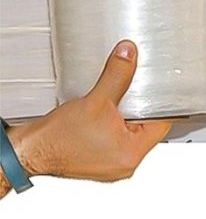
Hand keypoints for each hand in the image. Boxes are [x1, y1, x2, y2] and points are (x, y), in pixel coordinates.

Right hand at [5, 41, 170, 184]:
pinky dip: (115, 122)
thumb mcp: (96, 100)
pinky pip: (118, 136)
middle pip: (148, 126)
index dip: (162, 101)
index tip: (160, 85)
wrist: (30, 150)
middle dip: (142, 106)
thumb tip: (129, 54)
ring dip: (126, 113)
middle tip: (137, 88)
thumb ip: (117, 75)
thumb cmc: (58, 137)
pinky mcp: (102, 159)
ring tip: (119, 100)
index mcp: (131, 154)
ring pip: (132, 130)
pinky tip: (108, 111)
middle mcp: (125, 163)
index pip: (162, 123)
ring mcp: (113, 163)